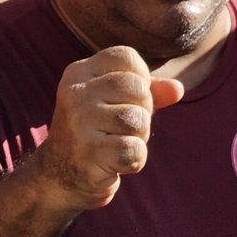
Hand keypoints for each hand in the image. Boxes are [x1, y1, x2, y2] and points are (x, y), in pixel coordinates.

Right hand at [35, 46, 183, 210]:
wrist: (58, 178)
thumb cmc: (96, 134)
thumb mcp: (116, 103)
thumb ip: (148, 91)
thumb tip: (177, 89)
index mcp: (79, 73)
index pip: (127, 57)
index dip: (141, 79)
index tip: (126, 100)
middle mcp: (75, 93)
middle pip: (138, 89)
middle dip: (143, 112)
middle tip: (121, 129)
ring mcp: (79, 123)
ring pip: (138, 120)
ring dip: (138, 138)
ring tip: (116, 144)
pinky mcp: (88, 152)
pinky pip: (134, 150)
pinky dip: (134, 160)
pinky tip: (115, 163)